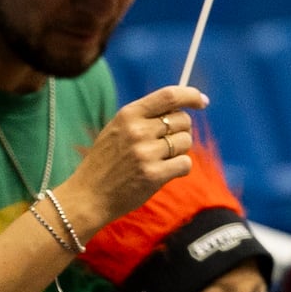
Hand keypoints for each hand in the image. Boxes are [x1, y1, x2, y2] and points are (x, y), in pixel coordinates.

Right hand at [54, 85, 207, 237]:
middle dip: (183, 130)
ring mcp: (145, 153)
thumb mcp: (117, 129)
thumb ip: (144, 117)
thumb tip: (182, 109)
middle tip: (168, 143)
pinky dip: (180, 168)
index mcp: (128, 114)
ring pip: (186, 142)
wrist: (88, 196)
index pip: (169, 96)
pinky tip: (164, 173)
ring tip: (160, 159)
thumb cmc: (106, 162)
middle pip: (183, 120)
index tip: (201, 101)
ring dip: (180, 151)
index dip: (190, 95)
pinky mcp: (153, 175)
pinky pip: (185, 164)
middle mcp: (137, 130)